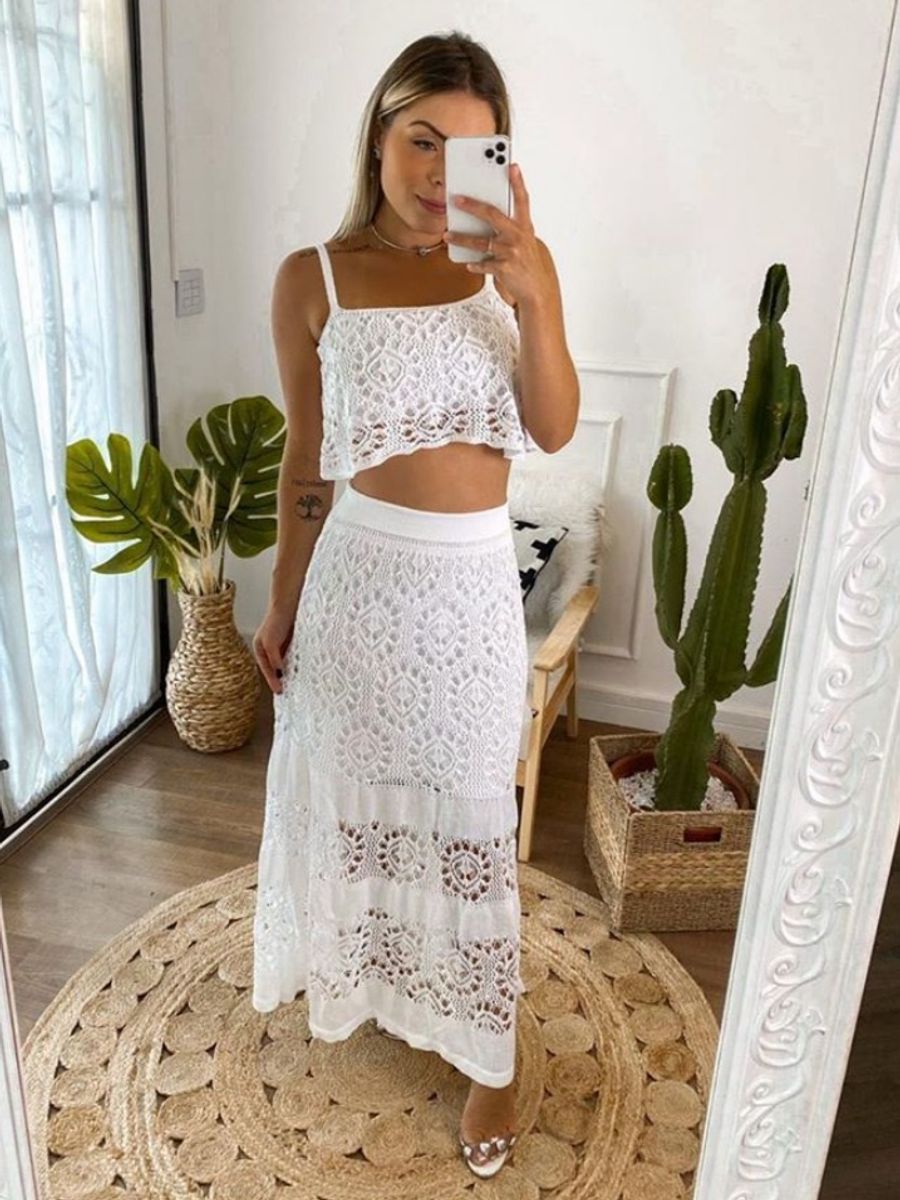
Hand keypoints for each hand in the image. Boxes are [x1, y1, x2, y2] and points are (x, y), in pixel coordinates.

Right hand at [253, 606, 295, 693]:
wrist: (289, 603)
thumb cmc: (277, 620)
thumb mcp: (270, 643)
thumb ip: (273, 658)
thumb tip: (279, 672)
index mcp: (260, 648)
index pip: (266, 669)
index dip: (273, 681)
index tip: (280, 692)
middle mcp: (270, 648)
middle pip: (275, 668)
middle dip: (280, 679)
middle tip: (288, 692)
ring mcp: (281, 645)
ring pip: (286, 663)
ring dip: (290, 672)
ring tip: (297, 685)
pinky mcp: (293, 641)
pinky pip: (295, 656)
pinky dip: (298, 664)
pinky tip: (304, 670)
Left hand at [441, 163, 554, 308]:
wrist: (536, 290)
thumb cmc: (527, 264)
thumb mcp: (524, 241)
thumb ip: (509, 228)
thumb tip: (483, 219)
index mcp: (524, 227)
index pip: (522, 200)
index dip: (518, 182)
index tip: (512, 166)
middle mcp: (519, 236)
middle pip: (492, 214)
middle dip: (472, 205)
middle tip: (456, 199)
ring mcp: (511, 252)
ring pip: (480, 241)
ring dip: (461, 238)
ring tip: (448, 234)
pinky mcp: (504, 268)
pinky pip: (483, 263)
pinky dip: (475, 264)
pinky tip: (469, 263)